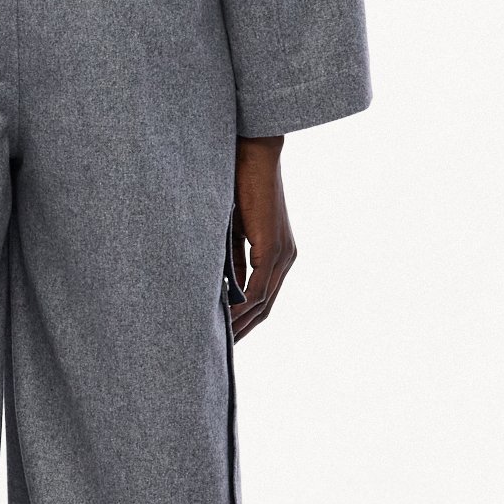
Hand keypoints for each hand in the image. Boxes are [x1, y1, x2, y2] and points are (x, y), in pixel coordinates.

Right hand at [227, 135, 295, 340]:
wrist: (252, 152)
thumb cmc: (239, 182)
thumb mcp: (232, 229)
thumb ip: (232, 258)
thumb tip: (223, 288)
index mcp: (278, 254)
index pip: (263, 298)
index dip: (245, 320)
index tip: (226, 337)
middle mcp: (285, 258)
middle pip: (265, 307)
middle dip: (243, 329)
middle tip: (220, 351)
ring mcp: (282, 254)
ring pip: (261, 301)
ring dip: (239, 323)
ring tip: (217, 341)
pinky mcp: (272, 247)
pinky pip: (257, 286)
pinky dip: (240, 305)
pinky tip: (223, 318)